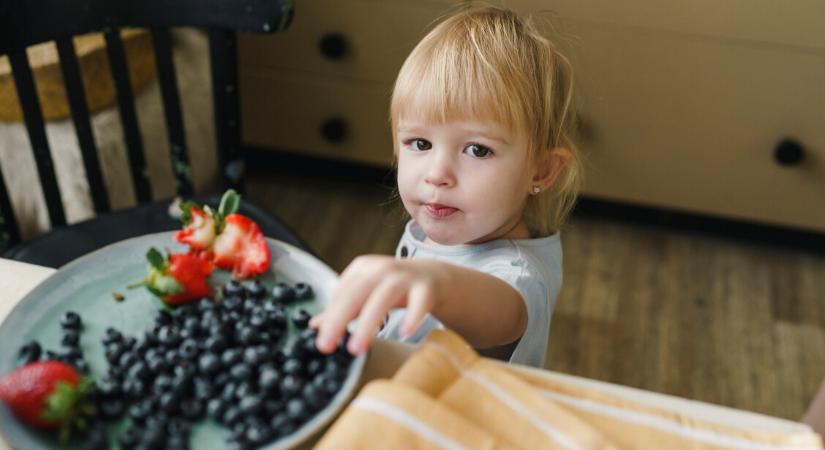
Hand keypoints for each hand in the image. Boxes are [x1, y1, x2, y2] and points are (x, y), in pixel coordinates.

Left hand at [311, 255, 446, 354]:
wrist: (436, 277)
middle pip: (356, 293)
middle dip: (339, 320)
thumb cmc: (397, 288)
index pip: (341, 294)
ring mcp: (406, 276)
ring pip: (383, 297)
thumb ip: (344, 309)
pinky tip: (404, 333)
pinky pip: (419, 302)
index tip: (322, 343)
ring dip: (368, 322)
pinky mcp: (427, 287)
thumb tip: (315, 326)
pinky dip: (412, 316)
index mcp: (363, 269)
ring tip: (357, 348)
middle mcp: (382, 269)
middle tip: (327, 346)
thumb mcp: (368, 295)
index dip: (329, 318)